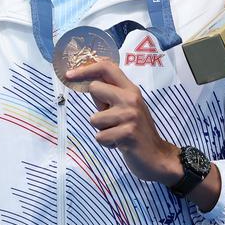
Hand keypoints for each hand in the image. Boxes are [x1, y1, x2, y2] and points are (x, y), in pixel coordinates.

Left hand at [65, 59, 182, 184]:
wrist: (156, 156)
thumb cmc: (135, 131)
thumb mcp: (124, 107)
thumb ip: (108, 95)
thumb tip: (85, 82)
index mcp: (130, 89)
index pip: (107, 68)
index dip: (85, 69)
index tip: (69, 75)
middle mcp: (131, 98)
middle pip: (95, 88)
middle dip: (96, 107)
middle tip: (112, 120)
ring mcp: (130, 115)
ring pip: (94, 118)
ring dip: (102, 130)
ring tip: (117, 133)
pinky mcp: (127, 133)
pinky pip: (100, 137)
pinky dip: (106, 143)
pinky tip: (119, 143)